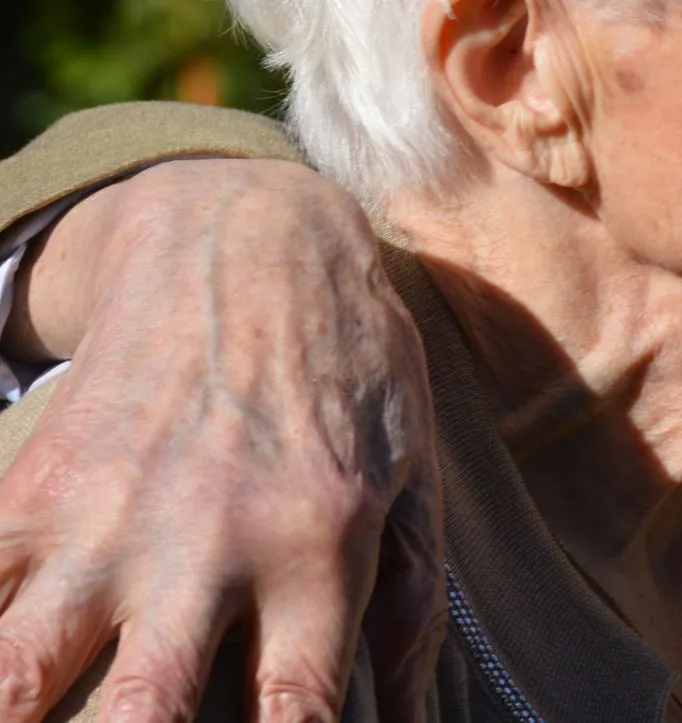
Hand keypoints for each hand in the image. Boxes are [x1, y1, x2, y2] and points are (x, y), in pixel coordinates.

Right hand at [0, 159, 442, 722]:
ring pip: (20, 672)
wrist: (245, 237)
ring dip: (17, 713)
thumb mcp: (412, 468)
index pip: (294, 710)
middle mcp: (207, 540)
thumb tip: (411, 721)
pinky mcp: (33, 488)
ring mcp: (105, 517)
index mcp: (318, 541)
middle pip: (147, 712)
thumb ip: (410, 599)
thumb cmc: (349, 365)